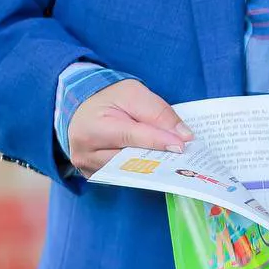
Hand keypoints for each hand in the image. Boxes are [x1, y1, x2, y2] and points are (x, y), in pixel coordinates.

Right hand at [66, 78, 193, 176]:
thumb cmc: (109, 98)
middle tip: (185, 155)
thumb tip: (183, 136)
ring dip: (153, 165)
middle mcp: (85, 152)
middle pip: (130, 159)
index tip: (182, 145)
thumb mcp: (134, 93)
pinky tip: (158, 163)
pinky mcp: (94, 175)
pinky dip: (142, 169)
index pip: (131, 136)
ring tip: (176, 159)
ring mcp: (88, 168)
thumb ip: (158, 113)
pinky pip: (123, 176)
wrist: (83, 107)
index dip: (159, 141)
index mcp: (92, 127)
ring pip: (129, 171)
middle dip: (159, 156)